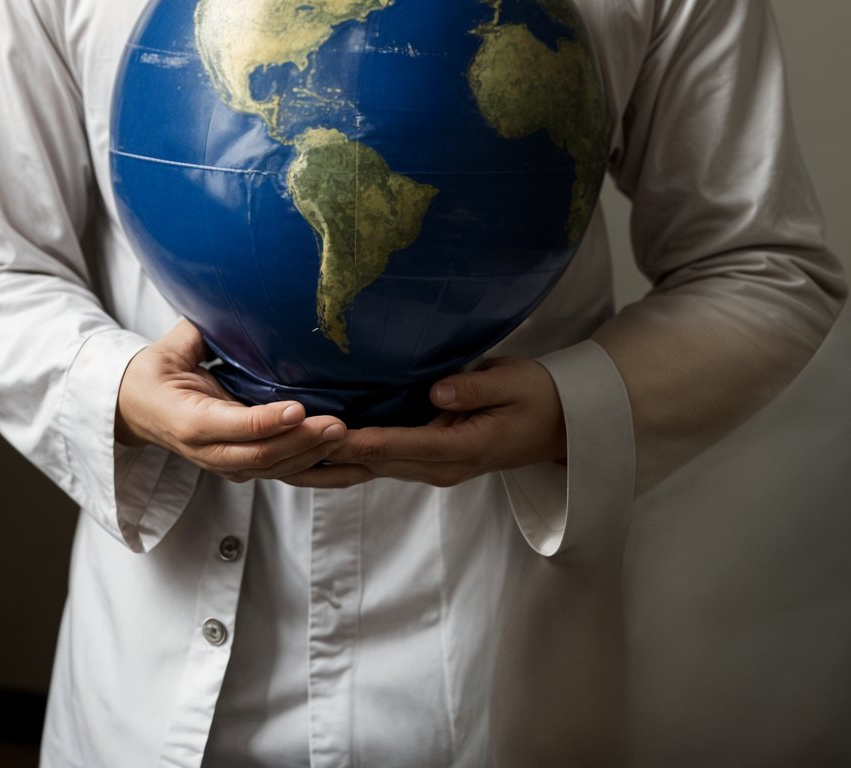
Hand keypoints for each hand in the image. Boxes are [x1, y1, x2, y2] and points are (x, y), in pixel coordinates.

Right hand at [115, 319, 346, 481]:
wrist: (135, 412)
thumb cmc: (155, 374)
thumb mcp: (170, 349)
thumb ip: (200, 328)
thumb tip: (230, 295)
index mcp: (190, 420)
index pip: (235, 426)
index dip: (267, 421)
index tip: (298, 408)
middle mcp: (210, 451)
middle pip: (262, 456)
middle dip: (302, 442)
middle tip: (338, 424)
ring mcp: (227, 465)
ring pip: (276, 470)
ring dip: (314, 458)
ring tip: (349, 439)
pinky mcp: (242, 468)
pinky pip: (281, 475)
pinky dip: (314, 472)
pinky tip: (345, 467)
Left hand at [279, 357, 565, 488]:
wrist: (562, 424)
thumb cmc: (539, 396)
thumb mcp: (515, 383)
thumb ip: (476, 387)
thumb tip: (438, 391)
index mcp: (460, 449)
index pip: (400, 445)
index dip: (361, 439)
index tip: (325, 431)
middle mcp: (440, 466)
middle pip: (377, 463)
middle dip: (333, 453)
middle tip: (289, 440)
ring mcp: (434, 466)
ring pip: (375, 466)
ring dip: (335, 458)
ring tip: (291, 446)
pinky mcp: (429, 458)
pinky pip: (384, 460)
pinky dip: (352, 453)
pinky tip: (322, 443)